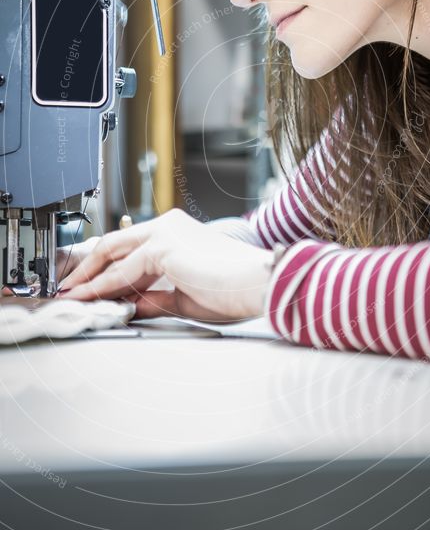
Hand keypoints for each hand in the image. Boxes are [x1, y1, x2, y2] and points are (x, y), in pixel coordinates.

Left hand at [56, 209, 273, 320]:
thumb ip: (154, 298)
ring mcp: (164, 233)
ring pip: (113, 254)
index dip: (105, 268)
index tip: (88, 287)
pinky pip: (122, 271)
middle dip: (88, 267)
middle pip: (115, 243)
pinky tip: (89, 298)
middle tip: (69, 288)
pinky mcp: (163, 246)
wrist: (256, 286)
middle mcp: (168, 226)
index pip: (130, 248)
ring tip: (71, 297)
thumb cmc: (233, 292)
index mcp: (177, 233)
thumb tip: (129, 306)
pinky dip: (103, 286)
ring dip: (89, 278)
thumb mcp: (184, 299)